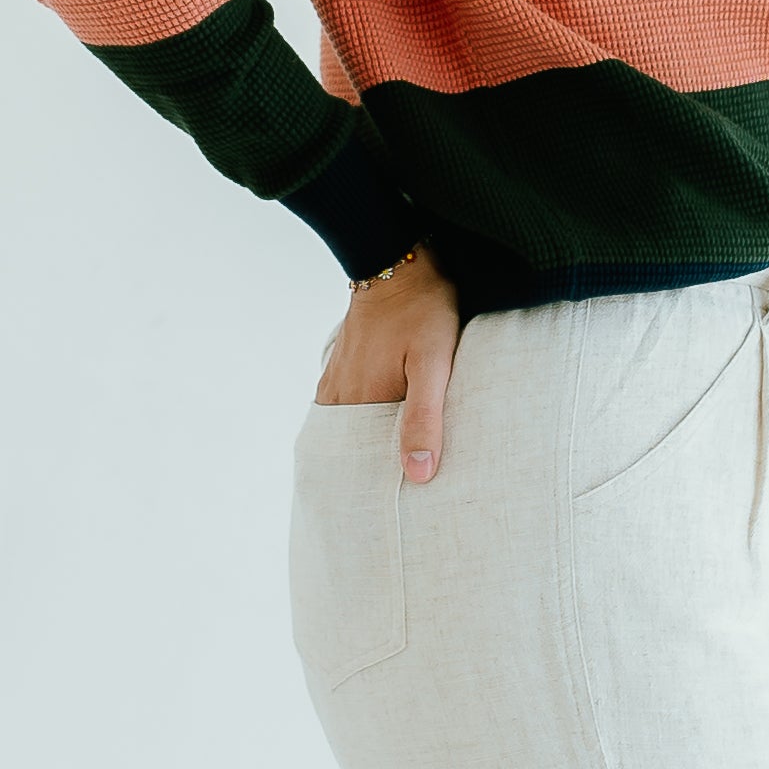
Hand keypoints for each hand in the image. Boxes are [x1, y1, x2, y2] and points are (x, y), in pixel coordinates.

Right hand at [315, 247, 461, 482]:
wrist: (397, 260)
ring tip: (388, 468)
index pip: (364, 465)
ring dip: (366, 445)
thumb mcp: (433, 364)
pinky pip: (344, 406)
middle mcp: (339, 396)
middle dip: (372, 470)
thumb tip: (418, 475)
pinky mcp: (340, 365)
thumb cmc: (422, 310)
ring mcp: (336, 379)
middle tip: (399, 496)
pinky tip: (377, 426)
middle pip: (353, 448)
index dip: (382, 488)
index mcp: (359, 402)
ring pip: (349, 428)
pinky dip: (359, 422)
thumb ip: (425, 417)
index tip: (399, 508)